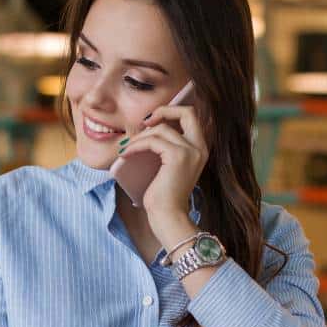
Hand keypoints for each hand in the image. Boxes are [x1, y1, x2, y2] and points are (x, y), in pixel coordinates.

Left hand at [118, 105, 207, 238]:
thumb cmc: (164, 196)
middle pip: (187, 112)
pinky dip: (136, 145)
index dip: (171, 111)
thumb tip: (145, 128)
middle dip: (163, 110)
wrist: (168, 216)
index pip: (192, 116)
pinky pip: (152, 141)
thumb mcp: (167, 166)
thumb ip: (166, 148)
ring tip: (127, 149)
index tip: (151, 121)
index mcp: (200, 149)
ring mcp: (191, 151)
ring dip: (139, 137)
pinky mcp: (178, 157)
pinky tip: (126, 154)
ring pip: (162, 129)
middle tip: (143, 122)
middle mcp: (200, 148)